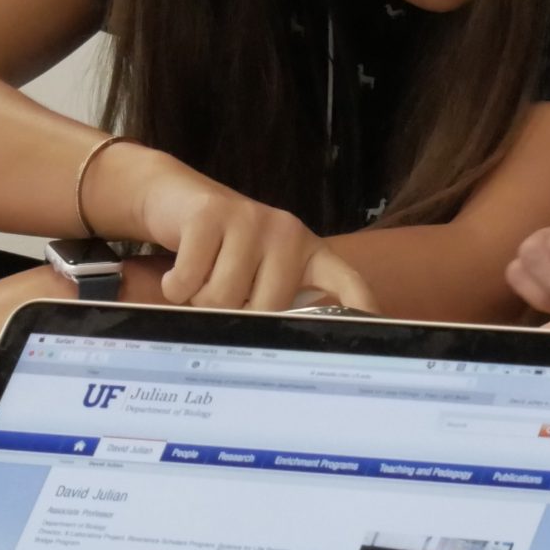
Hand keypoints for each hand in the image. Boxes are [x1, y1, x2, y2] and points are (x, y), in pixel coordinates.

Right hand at [129, 157, 374, 314]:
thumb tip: (278, 351)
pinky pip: (191, 280)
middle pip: (265, 309)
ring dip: (198, 301)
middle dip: (232, 315)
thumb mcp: (256, 272)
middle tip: (219, 292)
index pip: (347, 283)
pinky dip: (176, 286)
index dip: (363, 309)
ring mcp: (252, 220)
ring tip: (201, 276)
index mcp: (308, 252)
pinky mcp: (212, 214)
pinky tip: (180, 270)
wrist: (175, 198)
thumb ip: (273, 302)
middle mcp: (288, 233)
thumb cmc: (219, 250)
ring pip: (222, 299)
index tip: (375, 332)